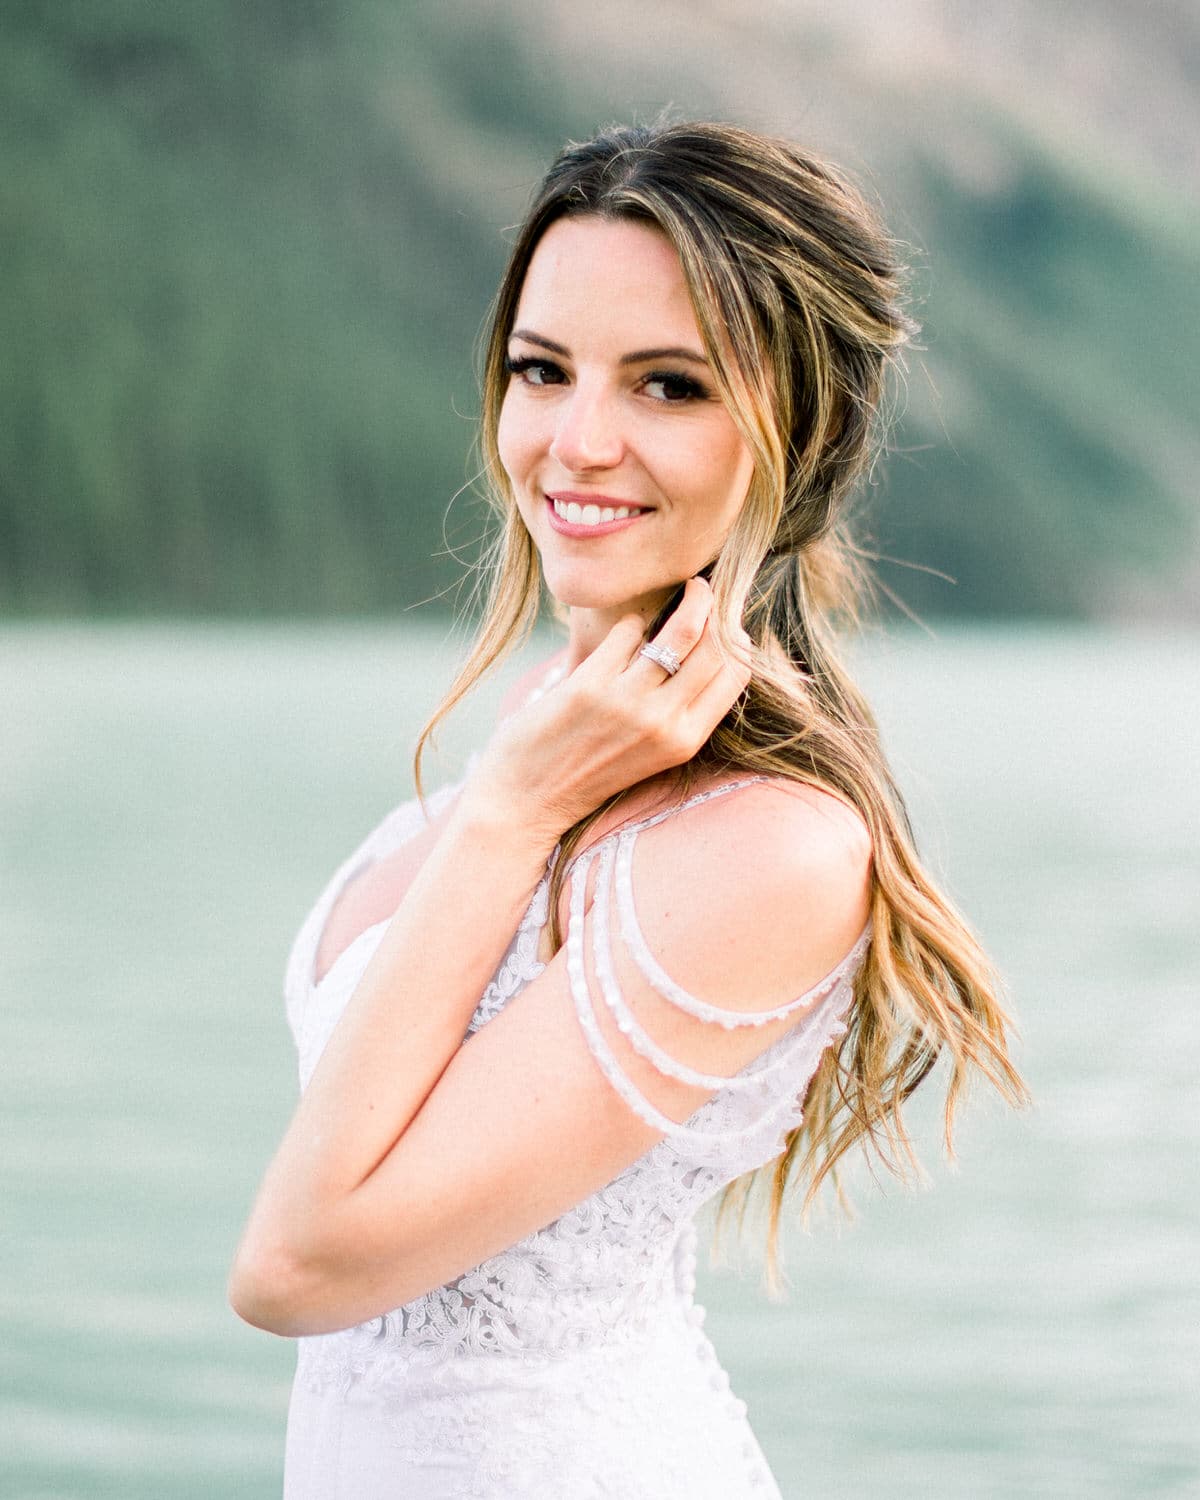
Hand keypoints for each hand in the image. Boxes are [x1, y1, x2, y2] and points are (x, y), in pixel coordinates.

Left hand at [464, 577, 752, 840]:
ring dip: (690, 600)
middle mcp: (662, 723)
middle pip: (715, 647)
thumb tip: (707, 650)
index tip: (729, 622)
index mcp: (684, 741)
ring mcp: (626, 702)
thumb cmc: (589, 772)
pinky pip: (628, 630)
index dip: (738, 641)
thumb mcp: (652, 754)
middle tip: (708, 594)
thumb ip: (680, 710)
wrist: (527, 799)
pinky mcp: (590, 683)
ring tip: (690, 588)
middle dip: (718, 612)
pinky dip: (632, 622)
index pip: (736, 675)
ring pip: (680, 631)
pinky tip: (626, 629)